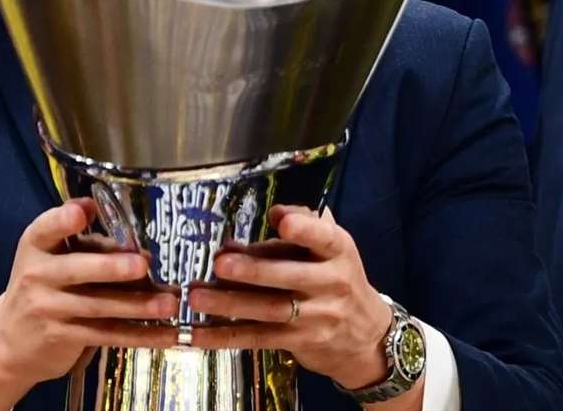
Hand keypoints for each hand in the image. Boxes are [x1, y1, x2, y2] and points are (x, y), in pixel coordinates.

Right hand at [0, 199, 179, 410]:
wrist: (9, 342)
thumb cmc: (44, 287)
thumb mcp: (55, 259)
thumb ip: (92, 247)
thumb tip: (142, 251)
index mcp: (36, 246)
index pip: (45, 229)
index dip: (62, 220)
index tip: (82, 212)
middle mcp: (38, 275)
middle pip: (76, 269)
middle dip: (110, 267)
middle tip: (142, 264)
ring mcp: (48, 308)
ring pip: (98, 306)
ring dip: (137, 305)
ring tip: (169, 303)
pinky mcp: (62, 337)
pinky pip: (106, 334)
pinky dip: (139, 334)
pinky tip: (165, 333)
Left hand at [188, 206, 393, 390]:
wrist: (365, 335)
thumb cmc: (334, 279)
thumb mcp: (324, 251)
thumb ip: (285, 240)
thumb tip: (232, 241)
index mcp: (338, 251)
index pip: (324, 238)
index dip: (304, 229)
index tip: (280, 219)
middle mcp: (332, 282)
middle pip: (291, 276)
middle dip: (254, 270)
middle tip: (220, 263)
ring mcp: (317, 316)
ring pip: (270, 310)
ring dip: (230, 303)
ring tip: (197, 296)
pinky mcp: (300, 342)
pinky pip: (259, 338)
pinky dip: (226, 336)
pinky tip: (198, 334)